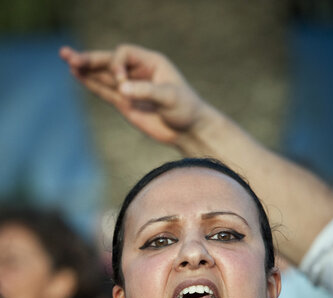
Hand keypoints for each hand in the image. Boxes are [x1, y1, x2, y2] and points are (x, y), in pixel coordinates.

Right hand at [59, 44, 204, 144]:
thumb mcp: (169, 97)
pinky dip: (91, 84)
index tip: (121, 83)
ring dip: (85, 68)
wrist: (188, 130)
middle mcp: (137, 72)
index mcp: (150, 63)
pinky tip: (76, 75)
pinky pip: (104, 91)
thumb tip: (122, 89)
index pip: (124, 54)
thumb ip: (146, 92)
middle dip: (90, 59)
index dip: (117, 64)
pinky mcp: (125, 104)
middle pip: (109, 61)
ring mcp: (129, 89)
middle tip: (68, 55)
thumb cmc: (185, 109)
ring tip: (66, 58)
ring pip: (103, 75)